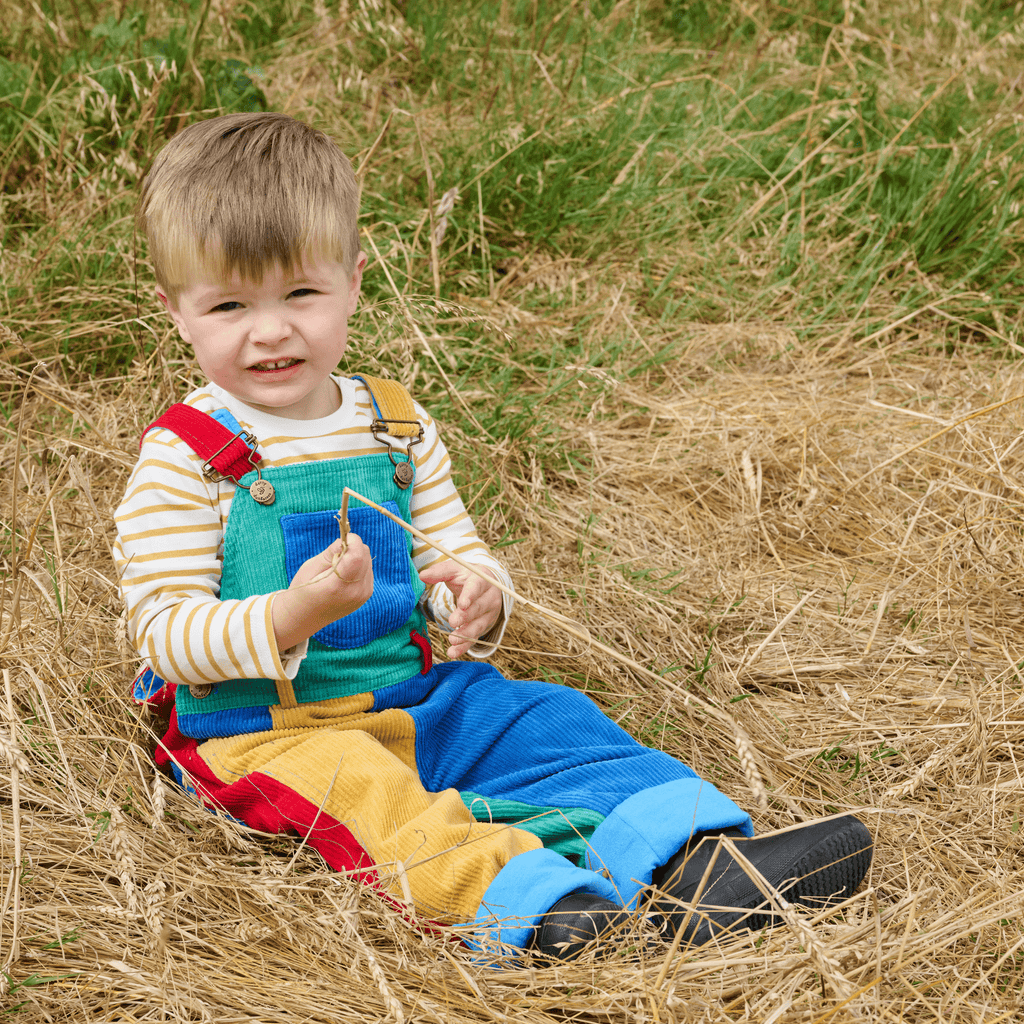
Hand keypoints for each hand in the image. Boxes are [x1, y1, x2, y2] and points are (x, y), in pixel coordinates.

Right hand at [272, 535, 373, 650]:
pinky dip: (358, 567)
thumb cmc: (303, 589)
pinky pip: (368, 571)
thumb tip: (346, 539)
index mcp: (338, 585)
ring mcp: (363, 595)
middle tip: (334, 556)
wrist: (303, 617)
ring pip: (368, 561)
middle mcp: (355, 592)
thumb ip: (331, 552)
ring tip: (337, 568)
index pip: (357, 555)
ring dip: (356, 557)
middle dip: (352, 548)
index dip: (351, 541)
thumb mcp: (311, 567)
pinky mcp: (366, 596)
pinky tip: (343, 576)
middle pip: (365, 555)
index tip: (340, 540)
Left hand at [418, 560, 502, 658]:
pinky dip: (464, 646)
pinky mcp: (484, 626)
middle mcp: (489, 597)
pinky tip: (453, 652)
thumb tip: (422, 575)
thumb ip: (439, 572)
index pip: (477, 587)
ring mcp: (489, 613)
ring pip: (479, 625)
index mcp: (482, 580)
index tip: (462, 604)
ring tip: (452, 639)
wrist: (485, 585)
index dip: (470, 595)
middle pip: (479, 607)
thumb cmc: (466, 576)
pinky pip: (475, 637)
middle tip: (452, 622)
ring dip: (466, 634)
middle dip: (466, 616)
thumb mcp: (454, 570)